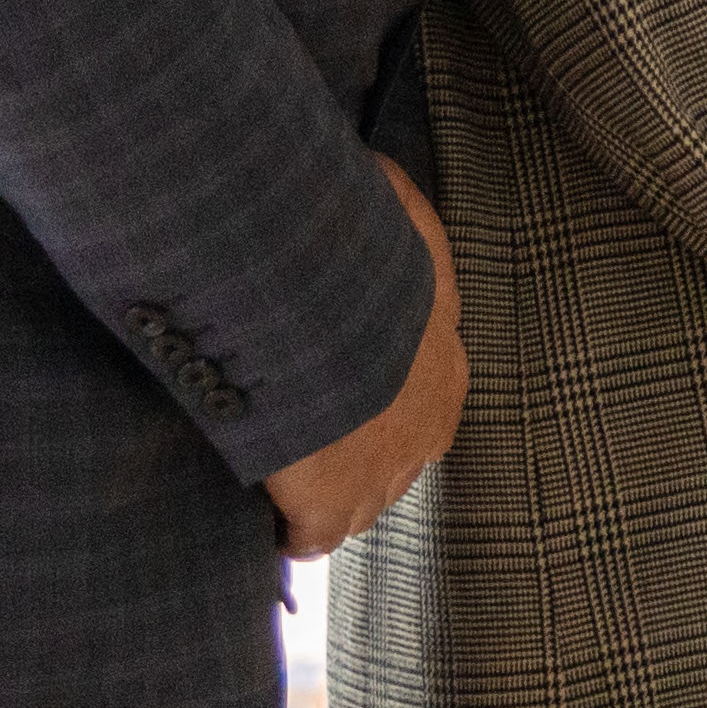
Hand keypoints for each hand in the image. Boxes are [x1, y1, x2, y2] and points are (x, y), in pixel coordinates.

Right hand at [267, 158, 468, 559]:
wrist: (329, 324)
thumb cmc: (362, 264)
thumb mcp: (395, 221)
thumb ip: (394, 208)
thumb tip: (377, 170)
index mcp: (446, 369)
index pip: (421, 402)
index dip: (378, 400)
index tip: (339, 390)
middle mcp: (428, 431)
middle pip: (394, 460)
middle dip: (355, 453)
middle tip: (303, 434)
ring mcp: (383, 477)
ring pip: (358, 503)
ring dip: (322, 493)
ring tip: (277, 472)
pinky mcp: (331, 509)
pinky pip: (310, 538)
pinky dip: (287, 531)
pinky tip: (260, 517)